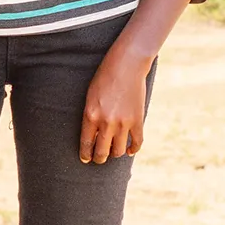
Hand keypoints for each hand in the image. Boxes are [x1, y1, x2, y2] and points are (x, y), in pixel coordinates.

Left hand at [79, 44, 150, 163]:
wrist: (126, 65)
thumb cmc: (104, 78)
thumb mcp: (90, 97)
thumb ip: (91, 117)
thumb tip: (94, 137)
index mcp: (90, 115)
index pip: (86, 144)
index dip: (86, 155)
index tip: (86, 159)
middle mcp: (106, 122)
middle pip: (102, 152)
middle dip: (99, 158)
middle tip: (98, 158)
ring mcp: (123, 123)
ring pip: (118, 151)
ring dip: (115, 153)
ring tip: (113, 151)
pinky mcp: (138, 120)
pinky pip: (136, 143)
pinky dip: (133, 150)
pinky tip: (129, 150)